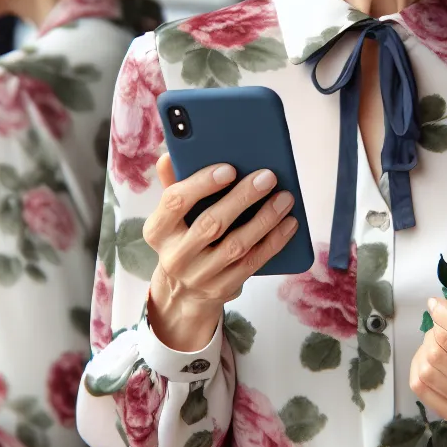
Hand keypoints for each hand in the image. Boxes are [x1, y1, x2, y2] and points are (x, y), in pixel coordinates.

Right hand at [144, 154, 297, 351]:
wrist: (182, 291)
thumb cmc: (182, 237)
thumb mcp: (171, 216)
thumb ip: (173, 184)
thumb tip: (170, 155)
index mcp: (157, 230)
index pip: (175, 202)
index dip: (202, 183)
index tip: (229, 168)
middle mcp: (175, 255)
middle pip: (211, 223)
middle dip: (242, 198)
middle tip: (268, 177)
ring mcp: (200, 275)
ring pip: (236, 245)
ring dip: (265, 219)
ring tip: (285, 198)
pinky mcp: (223, 288)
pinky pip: (253, 263)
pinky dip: (274, 241)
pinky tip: (289, 223)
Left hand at [410, 297, 446, 429]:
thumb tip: (445, 308)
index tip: (436, 303)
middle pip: (444, 350)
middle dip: (436, 329)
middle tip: (441, 323)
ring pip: (429, 368)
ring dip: (427, 347)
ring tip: (437, 341)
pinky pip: (421, 387)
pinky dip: (418, 366)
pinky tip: (429, 358)